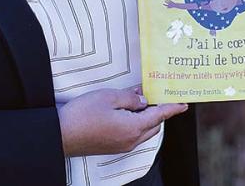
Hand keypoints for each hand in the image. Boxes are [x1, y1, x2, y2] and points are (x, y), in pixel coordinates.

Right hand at [58, 87, 187, 155]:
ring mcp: (121, 146)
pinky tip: (127, 112)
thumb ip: (129, 97)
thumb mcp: (108, 97)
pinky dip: (136, 123)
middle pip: (154, 125)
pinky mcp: (112, 147)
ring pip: (143, 132)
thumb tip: (142, 99)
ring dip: (147, 118)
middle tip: (160, 96)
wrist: (61, 135)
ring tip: (141, 101)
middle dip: (159, 111)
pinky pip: (133, 135)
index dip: (172, 108)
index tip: (183, 104)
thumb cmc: (82, 115)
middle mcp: (131, 140)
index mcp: (133, 127)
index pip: (159, 115)